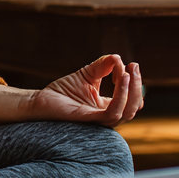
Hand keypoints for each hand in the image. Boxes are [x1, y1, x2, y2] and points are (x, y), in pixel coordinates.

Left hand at [27, 54, 142, 125]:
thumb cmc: (63, 91)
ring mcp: (99, 120)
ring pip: (126, 112)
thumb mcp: (87, 74)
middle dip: (137, 86)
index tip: (132, 65)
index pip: (132, 101)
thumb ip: (103, 66)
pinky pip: (112, 113)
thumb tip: (117, 58)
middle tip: (134, 66)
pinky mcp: (89, 119)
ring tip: (128, 72)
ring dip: (131, 91)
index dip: (136, 84)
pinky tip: (121, 79)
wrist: (41, 100)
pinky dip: (121, 96)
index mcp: (108, 108)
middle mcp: (106, 116)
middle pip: (133, 107)